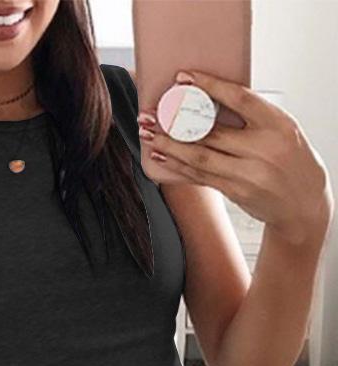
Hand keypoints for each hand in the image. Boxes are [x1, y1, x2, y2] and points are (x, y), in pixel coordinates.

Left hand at [138, 70, 333, 245]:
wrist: (302, 202)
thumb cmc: (289, 158)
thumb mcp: (281, 129)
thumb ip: (252, 116)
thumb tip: (207, 100)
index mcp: (278, 124)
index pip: (239, 99)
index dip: (209, 86)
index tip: (183, 78)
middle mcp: (262, 149)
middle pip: (211, 132)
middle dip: (175, 122)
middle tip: (150, 114)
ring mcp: (248, 174)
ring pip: (200, 157)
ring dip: (169, 145)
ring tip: (148, 134)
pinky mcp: (235, 192)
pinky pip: (201, 176)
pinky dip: (178, 165)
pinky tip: (162, 156)